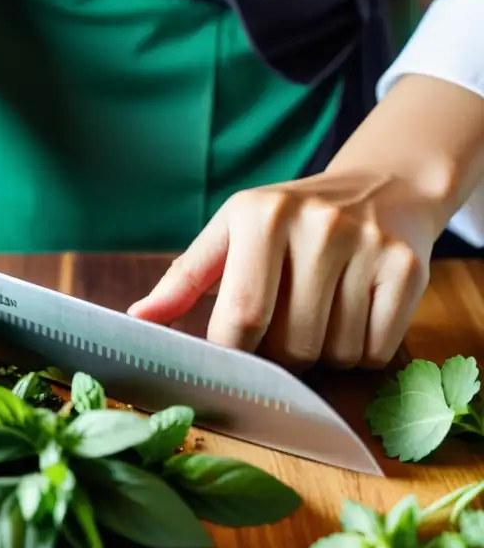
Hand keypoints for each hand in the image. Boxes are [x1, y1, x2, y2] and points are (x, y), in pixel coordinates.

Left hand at [127, 171, 439, 369]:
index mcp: (261, 215)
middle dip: (280, 356)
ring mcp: (369, 246)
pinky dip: (362, 352)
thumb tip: (136, 319)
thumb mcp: (230, 234)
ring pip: (334, 354)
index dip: (234, 354)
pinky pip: (376, 352)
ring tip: (321, 313)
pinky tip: (355, 315)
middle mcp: (318, 225)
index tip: (232, 358)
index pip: (241, 316)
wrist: (381, 189)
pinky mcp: (410, 268)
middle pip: (290, 345)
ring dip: (322, 356)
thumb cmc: (287, 223)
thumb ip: (183, 280)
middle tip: (284, 328)